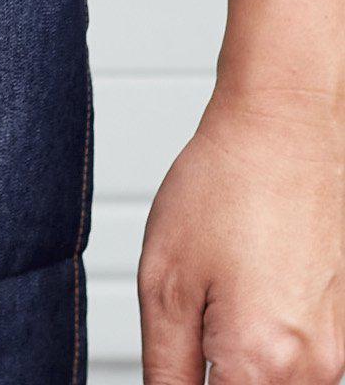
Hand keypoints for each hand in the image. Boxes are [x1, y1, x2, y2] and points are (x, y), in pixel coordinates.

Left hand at [140, 84, 344, 382]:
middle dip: (214, 379)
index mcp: (262, 366)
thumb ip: (165, 367)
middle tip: (190, 338)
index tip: (174, 368)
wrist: (286, 133)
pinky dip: (269, 355)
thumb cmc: (224, 189)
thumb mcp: (164, 281)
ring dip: (241, 372)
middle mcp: (316, 373)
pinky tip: (246, 305)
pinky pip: (303, 370)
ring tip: (216, 311)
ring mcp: (339, 356)